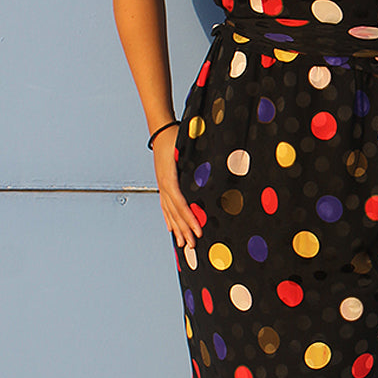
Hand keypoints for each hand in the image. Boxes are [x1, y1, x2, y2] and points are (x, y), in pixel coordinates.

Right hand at [153, 132, 202, 249]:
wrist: (162, 131)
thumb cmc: (177, 138)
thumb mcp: (188, 149)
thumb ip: (198, 163)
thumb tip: (215, 172)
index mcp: (170, 179)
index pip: (181, 204)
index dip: (189, 219)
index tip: (198, 230)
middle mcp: (164, 185)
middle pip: (174, 213)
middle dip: (184, 230)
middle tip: (193, 245)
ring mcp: (162, 186)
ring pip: (169, 212)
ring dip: (176, 228)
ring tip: (182, 243)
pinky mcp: (162, 185)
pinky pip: (165, 206)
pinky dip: (168, 218)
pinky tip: (171, 228)